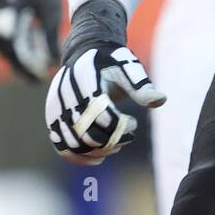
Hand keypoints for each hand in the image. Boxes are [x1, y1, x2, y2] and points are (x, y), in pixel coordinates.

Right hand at [45, 0, 165, 164]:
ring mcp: (56, 109)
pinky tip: (98, 158)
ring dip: (99, 151)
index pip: (100, 113)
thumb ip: (141, 86)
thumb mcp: (128, 68)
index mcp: (84, 80)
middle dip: (111, 141)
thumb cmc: (110, 62)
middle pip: (87, 132)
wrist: (84, 55)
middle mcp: (65, 95)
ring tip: (115, 146)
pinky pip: (61, 146)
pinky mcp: (53, 120)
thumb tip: (161, 100)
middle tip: (127, 137)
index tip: (133, 122)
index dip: (120, 125)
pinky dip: (79, 157)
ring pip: (75, 143)